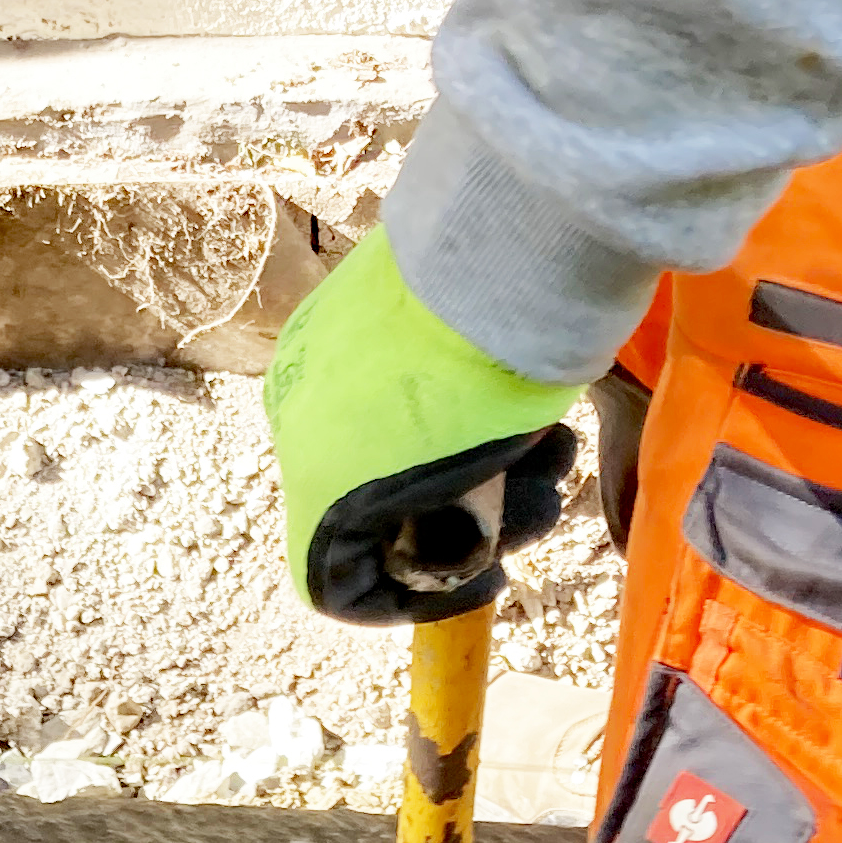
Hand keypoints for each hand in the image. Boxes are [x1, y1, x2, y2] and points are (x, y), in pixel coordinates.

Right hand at [268, 235, 583, 624]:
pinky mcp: (339, 304)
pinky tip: (509, 383)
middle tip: (540, 496)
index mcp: (316, 481)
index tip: (491, 576)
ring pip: (390, 441)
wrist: (501, 244)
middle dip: (470, 516)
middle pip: (377, 510)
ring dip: (478, 459)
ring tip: (548, 438)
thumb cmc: (498, 376)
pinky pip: (387, 380)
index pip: (336, 581)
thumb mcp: (484, 476)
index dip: (411, 599)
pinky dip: (446, 399)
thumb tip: (457, 534)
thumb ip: (453, 521)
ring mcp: (313, 359)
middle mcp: (294, 423)